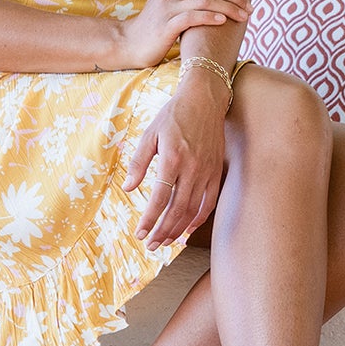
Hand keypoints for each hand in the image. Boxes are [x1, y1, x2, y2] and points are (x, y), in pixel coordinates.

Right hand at [115, 0, 249, 68]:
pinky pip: (192, 17)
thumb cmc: (156, 19)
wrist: (130, 42)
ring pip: (205, 0)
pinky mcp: (166, 25)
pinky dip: (210, 17)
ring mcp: (167, 7)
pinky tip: (223, 21)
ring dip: (229, 7)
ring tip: (244, 16)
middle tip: (250, 6)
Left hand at [122, 74, 228, 250]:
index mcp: (172, 158)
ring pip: (193, 210)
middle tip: (151, 245)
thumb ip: (139, 163)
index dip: (149, 219)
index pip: (159, 198)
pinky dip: (199, 218)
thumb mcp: (150, 134)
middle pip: (177, 209)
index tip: (140, 233)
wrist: (204, 100)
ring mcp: (206, 171)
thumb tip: (128, 188)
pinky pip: (210, 202)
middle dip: (163, 231)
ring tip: (166, 242)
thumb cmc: (174, 116)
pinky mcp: (216, 171)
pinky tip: (188, 229)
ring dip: (179, 230)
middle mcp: (191, 168)